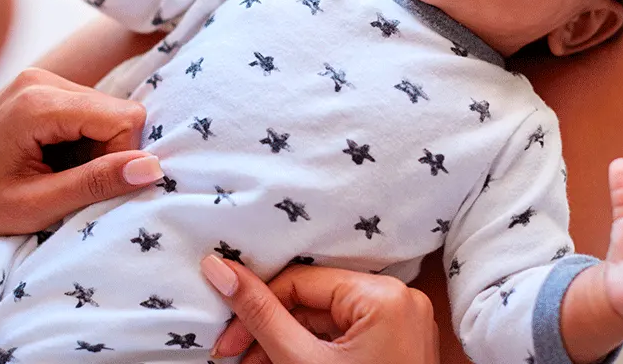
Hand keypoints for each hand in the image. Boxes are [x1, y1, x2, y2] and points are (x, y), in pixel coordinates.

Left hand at [0, 68, 161, 241]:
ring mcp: (38, 79)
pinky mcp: (37, 86)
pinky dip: (80, 138)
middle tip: (69, 182)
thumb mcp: (35, 205)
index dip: (120, 156)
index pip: (123, 117)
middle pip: (116, 110)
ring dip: (94, 146)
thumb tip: (153, 168)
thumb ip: (95, 184)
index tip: (89, 185)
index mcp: (38, 103)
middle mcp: (41, 79)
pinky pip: (85, 109)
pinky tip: (51, 158)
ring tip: (55, 172)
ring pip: (104, 110)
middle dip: (107, 151)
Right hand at [201, 256, 439, 363]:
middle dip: (271, 330)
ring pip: (327, 319)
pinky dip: (316, 350)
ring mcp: (402, 323)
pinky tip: (287, 363)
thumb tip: (220, 269)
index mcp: (383, 295)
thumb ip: (261, 314)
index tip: (228, 340)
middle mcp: (400, 299)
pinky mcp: (398, 343)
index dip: (257, 307)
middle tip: (237, 356)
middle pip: (313, 301)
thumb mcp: (303, 363)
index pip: (300, 281)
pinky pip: (346, 334)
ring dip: (289, 342)